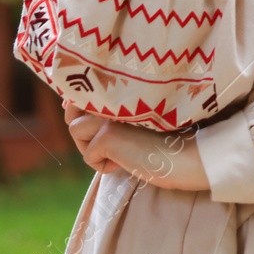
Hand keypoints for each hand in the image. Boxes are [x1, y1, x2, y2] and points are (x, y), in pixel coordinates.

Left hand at [66, 102, 209, 191]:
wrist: (185, 157)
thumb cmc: (163, 140)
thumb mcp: (133, 120)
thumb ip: (107, 110)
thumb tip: (69, 104)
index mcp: (119, 88)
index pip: (81, 94)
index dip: (78, 109)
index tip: (95, 123)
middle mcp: (112, 95)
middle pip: (73, 113)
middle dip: (84, 132)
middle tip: (108, 143)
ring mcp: (108, 115)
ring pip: (76, 132)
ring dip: (92, 148)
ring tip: (121, 152)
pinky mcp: (107, 135)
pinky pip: (89, 156)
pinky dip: (105, 166)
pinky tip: (127, 162)